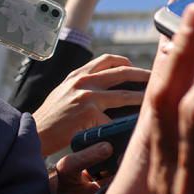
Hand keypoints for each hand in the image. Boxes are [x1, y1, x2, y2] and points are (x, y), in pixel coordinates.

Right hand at [32, 54, 149, 155]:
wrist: (35, 133)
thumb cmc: (51, 117)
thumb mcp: (64, 92)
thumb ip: (83, 84)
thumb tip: (109, 84)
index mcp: (79, 75)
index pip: (108, 59)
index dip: (127, 62)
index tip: (138, 68)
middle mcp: (84, 81)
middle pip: (123, 72)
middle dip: (144, 76)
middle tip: (158, 80)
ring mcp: (87, 97)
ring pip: (125, 95)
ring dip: (143, 98)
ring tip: (155, 102)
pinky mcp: (89, 114)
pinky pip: (115, 120)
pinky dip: (127, 123)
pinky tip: (137, 126)